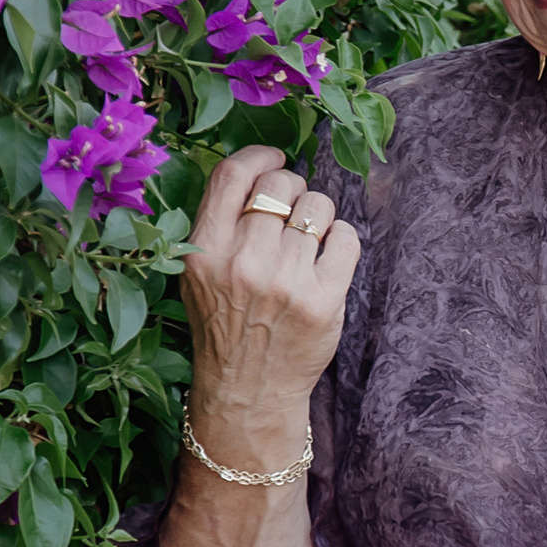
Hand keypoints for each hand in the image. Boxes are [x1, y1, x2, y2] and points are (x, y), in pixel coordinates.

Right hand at [178, 145, 359, 473]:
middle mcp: (243, 263)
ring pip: (319, 207)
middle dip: (292, 190)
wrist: (248, 390)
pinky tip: (326, 259)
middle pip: (282, 183)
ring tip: (306, 243)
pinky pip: (347, 237)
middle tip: (290, 215)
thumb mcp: (200, 274)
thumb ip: (221, 223)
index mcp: (205, 251)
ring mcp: (286, 282)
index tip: (275, 159)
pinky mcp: (324, 300)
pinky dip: (341, 240)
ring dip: (318, 217)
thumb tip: (262, 166)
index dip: (260, 156)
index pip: (234, 174)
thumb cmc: (226, 323)